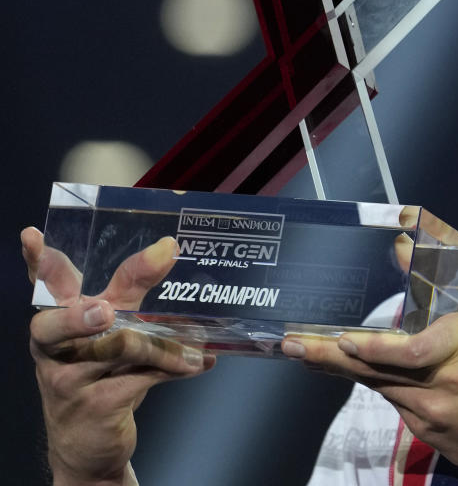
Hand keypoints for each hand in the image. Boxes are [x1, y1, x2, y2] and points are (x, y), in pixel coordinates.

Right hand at [24, 227, 214, 485]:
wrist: (88, 446)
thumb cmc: (100, 377)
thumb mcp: (111, 331)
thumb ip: (131, 292)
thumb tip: (168, 248)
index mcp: (56, 322)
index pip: (43, 286)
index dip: (36, 261)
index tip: (33, 235)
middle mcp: (55, 348)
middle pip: (60, 324)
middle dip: (80, 319)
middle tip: (105, 312)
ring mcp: (70, 379)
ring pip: (119, 349)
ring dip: (166, 348)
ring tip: (196, 350)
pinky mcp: (95, 405)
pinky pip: (142, 378)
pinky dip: (176, 368)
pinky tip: (199, 364)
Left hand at [281, 288, 457, 485]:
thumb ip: (447, 281)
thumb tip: (407, 244)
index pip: (409, 350)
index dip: (373, 349)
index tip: (345, 339)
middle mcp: (442, 380)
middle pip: (376, 368)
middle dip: (329, 356)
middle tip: (291, 345)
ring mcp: (432, 412)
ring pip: (377, 385)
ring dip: (340, 368)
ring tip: (303, 352)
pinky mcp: (426, 432)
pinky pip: (394, 401)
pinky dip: (377, 382)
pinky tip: (355, 369)